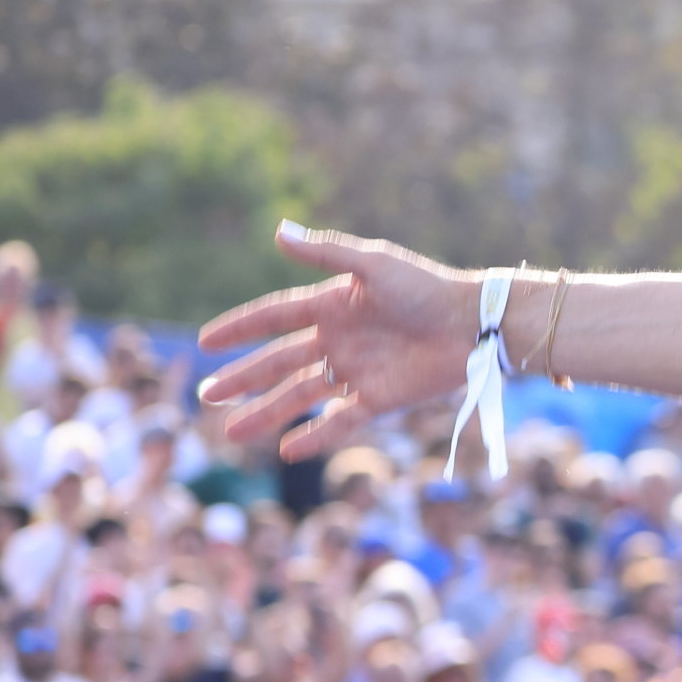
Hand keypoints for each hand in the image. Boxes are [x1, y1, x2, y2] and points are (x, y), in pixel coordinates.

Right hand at [196, 224, 487, 460]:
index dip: (240, 328)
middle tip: (206, 396)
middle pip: (279, 362)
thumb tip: (277, 231)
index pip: (274, 317)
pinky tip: (287, 450)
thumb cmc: (428, 287)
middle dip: (242, 379)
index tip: (205, 342)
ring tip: (230, 432)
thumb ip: (326, 251)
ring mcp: (357, 371)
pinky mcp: (380, 399)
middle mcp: (339, 340)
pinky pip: (340, 421)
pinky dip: (314, 436)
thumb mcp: (374, 264)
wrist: (476, 324)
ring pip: (301, 395)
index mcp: (333, 304)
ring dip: (266, 412)